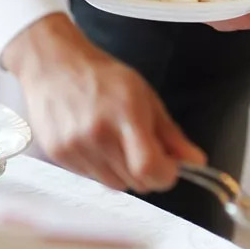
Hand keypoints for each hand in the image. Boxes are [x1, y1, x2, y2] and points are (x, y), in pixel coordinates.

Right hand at [3, 13, 205, 192]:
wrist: (53, 64)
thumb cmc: (101, 76)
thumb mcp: (144, 96)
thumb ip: (171, 133)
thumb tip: (196, 161)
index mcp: (125, 113)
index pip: (150, 169)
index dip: (166, 174)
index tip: (169, 166)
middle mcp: (98, 133)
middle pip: (136, 182)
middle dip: (147, 171)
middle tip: (140, 146)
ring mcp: (75, 146)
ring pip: (115, 184)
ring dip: (123, 171)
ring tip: (114, 140)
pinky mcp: (58, 154)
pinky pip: (92, 178)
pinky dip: (100, 167)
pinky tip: (94, 141)